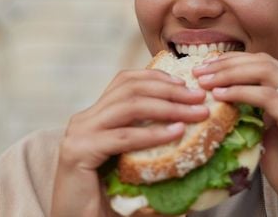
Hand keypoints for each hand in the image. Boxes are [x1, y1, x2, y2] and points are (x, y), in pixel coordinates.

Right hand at [51, 69, 208, 216]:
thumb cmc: (106, 200)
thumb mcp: (130, 162)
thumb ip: (148, 143)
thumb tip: (188, 127)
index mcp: (94, 117)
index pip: (125, 81)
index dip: (156, 77)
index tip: (185, 83)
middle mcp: (84, 119)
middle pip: (130, 88)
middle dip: (169, 90)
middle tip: (198, 97)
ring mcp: (79, 133)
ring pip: (129, 106)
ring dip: (168, 107)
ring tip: (195, 113)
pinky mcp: (79, 152)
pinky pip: (124, 137)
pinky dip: (153, 133)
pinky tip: (176, 133)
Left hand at [193, 52, 277, 216]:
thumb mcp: (268, 134)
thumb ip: (255, 113)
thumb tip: (223, 97)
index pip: (265, 63)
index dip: (234, 60)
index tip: (206, 66)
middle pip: (264, 62)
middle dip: (228, 63)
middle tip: (200, 70)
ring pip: (266, 73)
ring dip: (230, 74)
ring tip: (205, 80)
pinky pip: (269, 99)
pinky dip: (241, 93)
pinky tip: (221, 96)